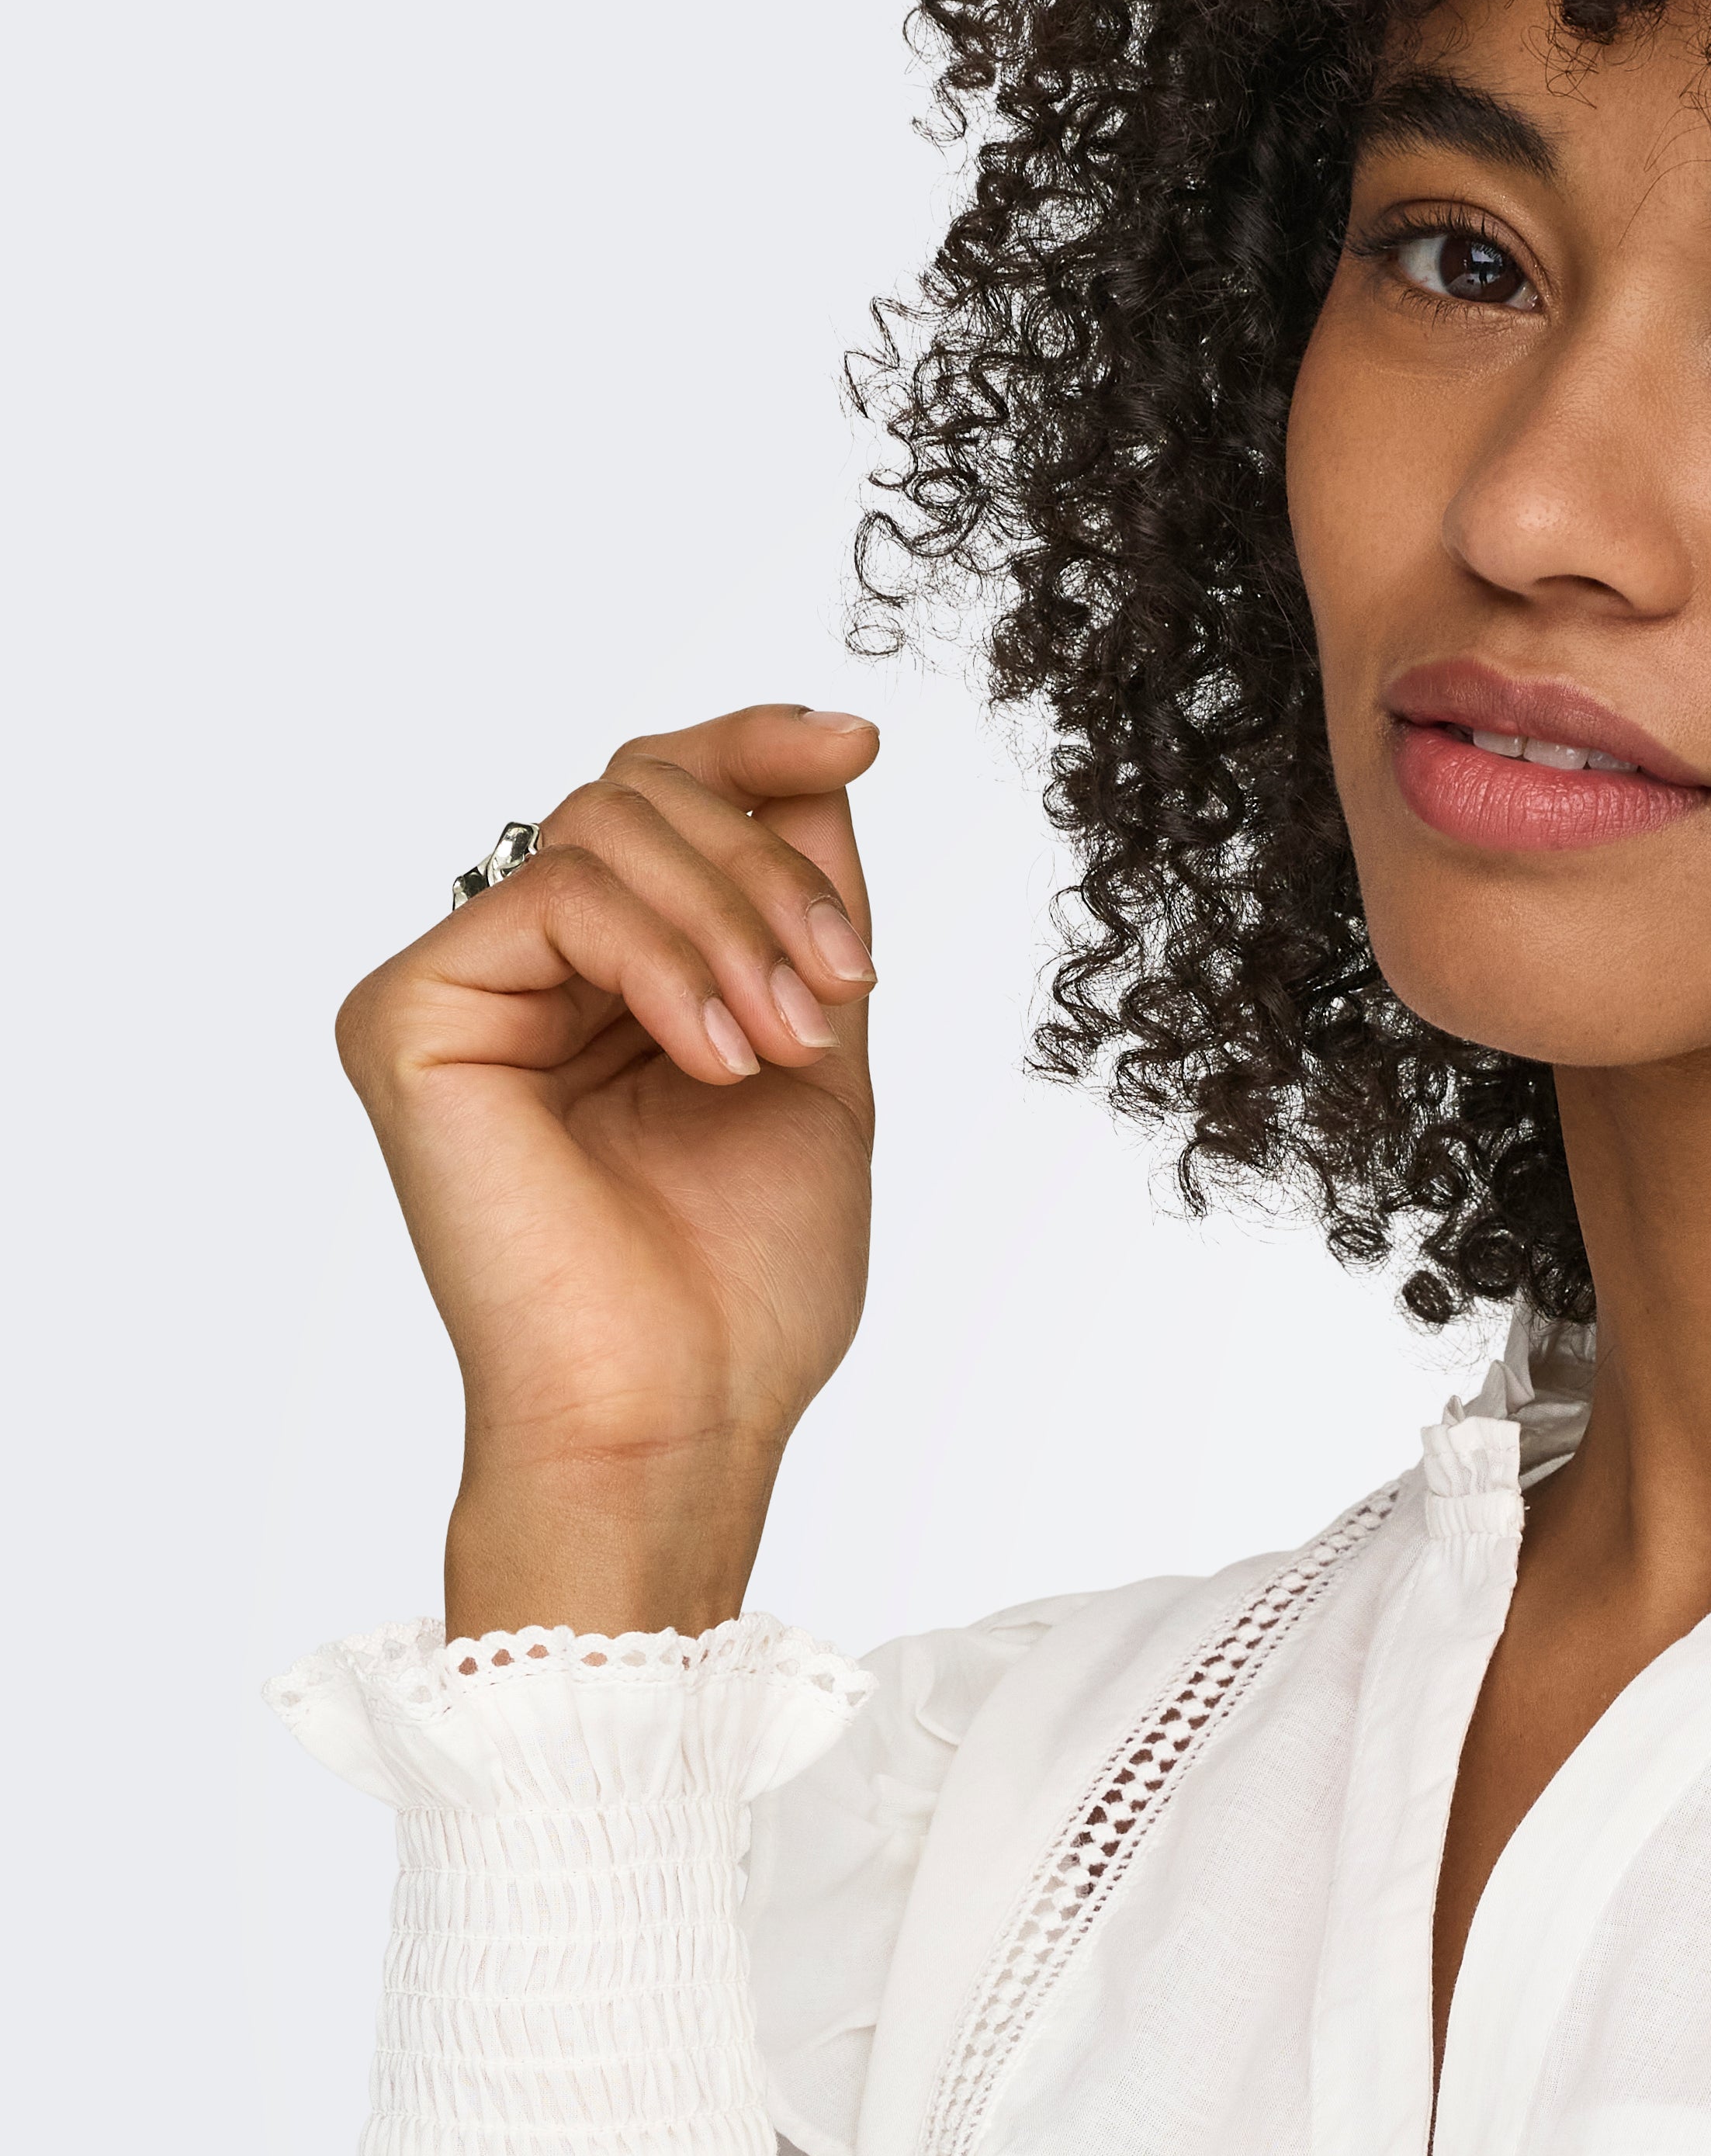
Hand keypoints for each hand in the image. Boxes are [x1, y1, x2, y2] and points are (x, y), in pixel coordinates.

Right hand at [337, 703, 883, 1632]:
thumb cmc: (742, 1286)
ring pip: (605, 825)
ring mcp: (458, 987)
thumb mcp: (820, 1053)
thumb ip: (805, 909)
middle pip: (640, 790)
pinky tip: (720, 1060)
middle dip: (771, 870)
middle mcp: (518, 970)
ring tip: (792, 1041)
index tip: (856, 741)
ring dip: (736, 921)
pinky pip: (557, 896)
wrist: (678, 1414)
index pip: (665, 799)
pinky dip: (669, 961)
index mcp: (605, 979)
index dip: (755, 747)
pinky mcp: (410, 1013)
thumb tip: (820, 761)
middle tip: (842, 988)